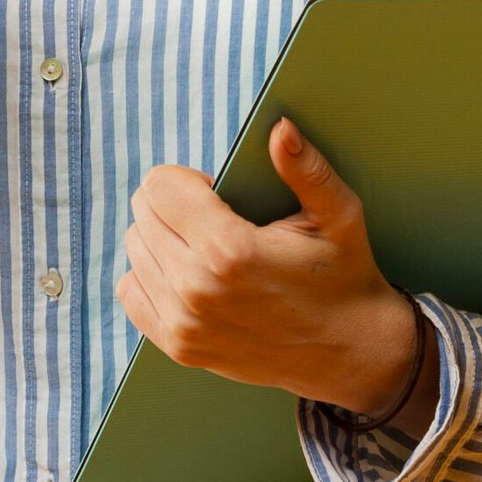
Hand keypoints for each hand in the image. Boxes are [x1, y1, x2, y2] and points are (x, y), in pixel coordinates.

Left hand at [116, 116, 432, 421]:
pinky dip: (151, 274)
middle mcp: (197, 290)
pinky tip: (186, 272)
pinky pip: (131, 290)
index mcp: (230, 251)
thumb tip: (280, 128)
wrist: (350, 353)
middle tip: (215, 217)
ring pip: (135, 248)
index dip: (187, 178)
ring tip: (204, 244)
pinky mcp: (180, 348)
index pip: (159, 186)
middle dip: (173, 203)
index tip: (216, 191)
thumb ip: (305, 168)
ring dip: (162, 237)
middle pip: (144, 213)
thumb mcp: (338, 215)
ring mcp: (184, 324)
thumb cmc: (342, 275)